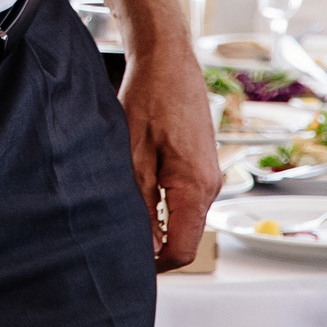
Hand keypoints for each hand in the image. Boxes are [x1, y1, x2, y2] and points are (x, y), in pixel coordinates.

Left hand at [119, 45, 220, 270]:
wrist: (169, 59)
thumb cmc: (150, 96)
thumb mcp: (132, 153)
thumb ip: (139, 202)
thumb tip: (144, 244)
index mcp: (196, 187)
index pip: (183, 250)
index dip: (155, 265)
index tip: (128, 267)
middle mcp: (210, 186)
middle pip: (185, 236)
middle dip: (153, 244)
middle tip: (116, 238)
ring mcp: (209, 176)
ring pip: (183, 217)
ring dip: (156, 221)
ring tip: (121, 210)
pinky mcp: (201, 165)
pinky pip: (184, 198)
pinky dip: (162, 203)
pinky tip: (137, 189)